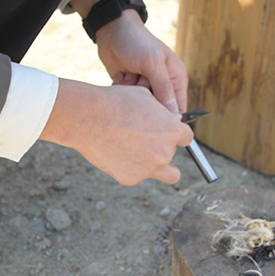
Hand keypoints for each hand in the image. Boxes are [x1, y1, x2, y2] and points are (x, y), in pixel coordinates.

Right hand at [41, 81, 193, 184]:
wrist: (87, 118)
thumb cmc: (116, 102)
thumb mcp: (146, 98)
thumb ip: (164, 112)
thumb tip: (173, 119)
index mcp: (173, 131)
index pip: (187, 138)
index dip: (177, 134)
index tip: (167, 133)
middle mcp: (165, 152)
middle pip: (173, 154)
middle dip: (162, 147)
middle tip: (143, 139)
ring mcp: (149, 168)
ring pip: (168, 174)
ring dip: (159, 167)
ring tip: (140, 155)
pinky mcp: (131, 178)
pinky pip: (139, 176)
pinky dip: (132, 169)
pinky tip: (118, 155)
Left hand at [94, 10, 188, 114]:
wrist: (112, 30)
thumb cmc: (137, 42)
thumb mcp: (152, 63)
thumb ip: (164, 88)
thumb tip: (175, 115)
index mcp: (177, 78)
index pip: (178, 108)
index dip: (167, 115)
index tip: (152, 112)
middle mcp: (163, 84)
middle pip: (157, 109)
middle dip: (146, 101)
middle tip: (139, 81)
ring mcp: (146, 85)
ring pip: (140, 105)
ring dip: (132, 93)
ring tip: (130, 74)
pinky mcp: (131, 86)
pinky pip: (128, 99)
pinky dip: (122, 90)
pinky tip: (121, 74)